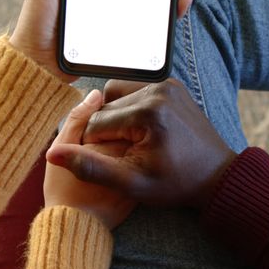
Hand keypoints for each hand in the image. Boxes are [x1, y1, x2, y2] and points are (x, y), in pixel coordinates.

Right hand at [45, 79, 236, 208]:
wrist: (216, 176)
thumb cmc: (175, 184)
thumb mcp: (131, 184)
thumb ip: (91, 168)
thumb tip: (52, 155)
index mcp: (147, 112)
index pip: (95, 124)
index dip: (96, 148)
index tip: (115, 164)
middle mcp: (157, 90)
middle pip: (104, 107)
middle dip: (106, 132)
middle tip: (122, 156)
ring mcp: (166, 83)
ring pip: (116, 95)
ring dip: (115, 118)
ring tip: (129, 143)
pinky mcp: (170, 84)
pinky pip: (134, 90)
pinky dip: (128, 108)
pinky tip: (138, 131)